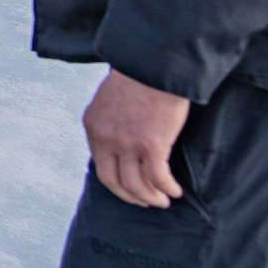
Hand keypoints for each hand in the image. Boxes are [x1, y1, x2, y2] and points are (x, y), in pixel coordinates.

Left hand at [83, 69, 190, 207]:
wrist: (153, 65)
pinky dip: (167, 189)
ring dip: (150, 197)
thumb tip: (120, 141)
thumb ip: (110, 121)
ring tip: (162, 200)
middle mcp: (105, 138)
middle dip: (130, 196)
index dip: (115, 180)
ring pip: (136, 185)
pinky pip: (158, 179)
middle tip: (144, 201)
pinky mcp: (151, 146)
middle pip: (113, 181)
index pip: (99, 164)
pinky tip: (175, 191)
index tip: (128, 186)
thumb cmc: (138, 77)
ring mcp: (127, 144)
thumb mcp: (109, 99)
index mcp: (93, 125)